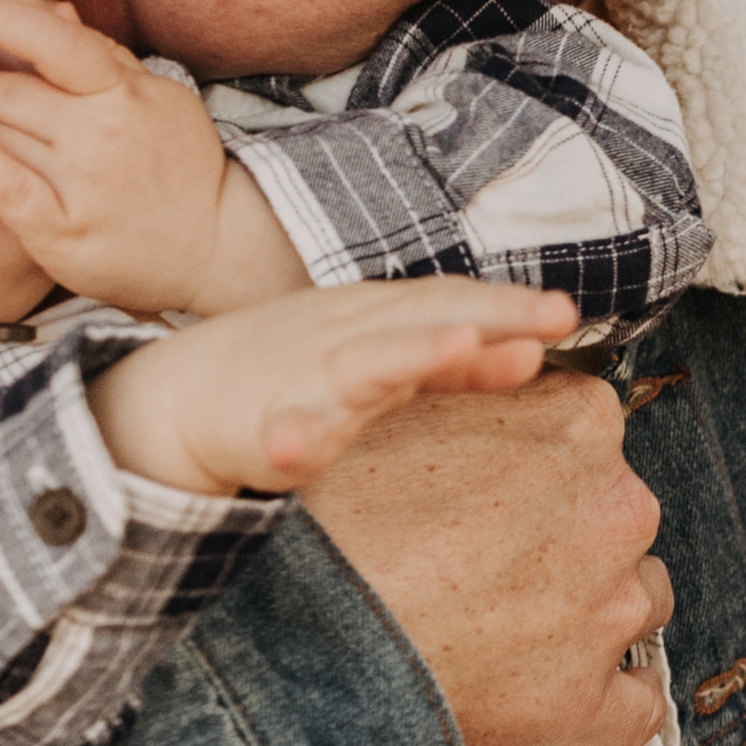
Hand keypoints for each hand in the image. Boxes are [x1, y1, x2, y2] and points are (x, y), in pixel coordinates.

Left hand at [0, 0, 305, 316]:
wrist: (218, 248)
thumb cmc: (180, 166)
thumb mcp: (158, 98)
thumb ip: (103, 57)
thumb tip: (52, 9)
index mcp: (124, 94)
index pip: (58, 45)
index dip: (4, 20)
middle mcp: (102, 135)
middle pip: (5, 91)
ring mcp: (83, 186)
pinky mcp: (65, 234)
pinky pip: (8, 189)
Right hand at [87, 278, 578, 498]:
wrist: (180, 399)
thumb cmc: (298, 379)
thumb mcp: (388, 363)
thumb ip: (460, 363)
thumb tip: (535, 354)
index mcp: (379, 319)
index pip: (452, 302)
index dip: (507, 305)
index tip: (564, 314)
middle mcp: (347, 336)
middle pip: (423, 319)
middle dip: (483, 317)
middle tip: (547, 319)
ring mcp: (303, 378)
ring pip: (359, 364)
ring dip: (407, 354)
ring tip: (458, 345)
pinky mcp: (260, 427)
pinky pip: (279, 432)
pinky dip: (292, 433)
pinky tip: (300, 444)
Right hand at [294, 368, 671, 745]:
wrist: (289, 651)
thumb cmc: (325, 525)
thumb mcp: (389, 411)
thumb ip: (464, 386)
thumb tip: (480, 366)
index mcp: (575, 423)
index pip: (585, 427)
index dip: (531, 459)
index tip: (490, 487)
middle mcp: (615, 511)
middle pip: (613, 513)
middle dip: (562, 534)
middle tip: (480, 561)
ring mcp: (610, 612)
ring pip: (633, 600)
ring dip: (585, 611)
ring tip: (502, 627)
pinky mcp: (591, 704)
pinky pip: (637, 703)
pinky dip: (606, 698)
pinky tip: (555, 694)